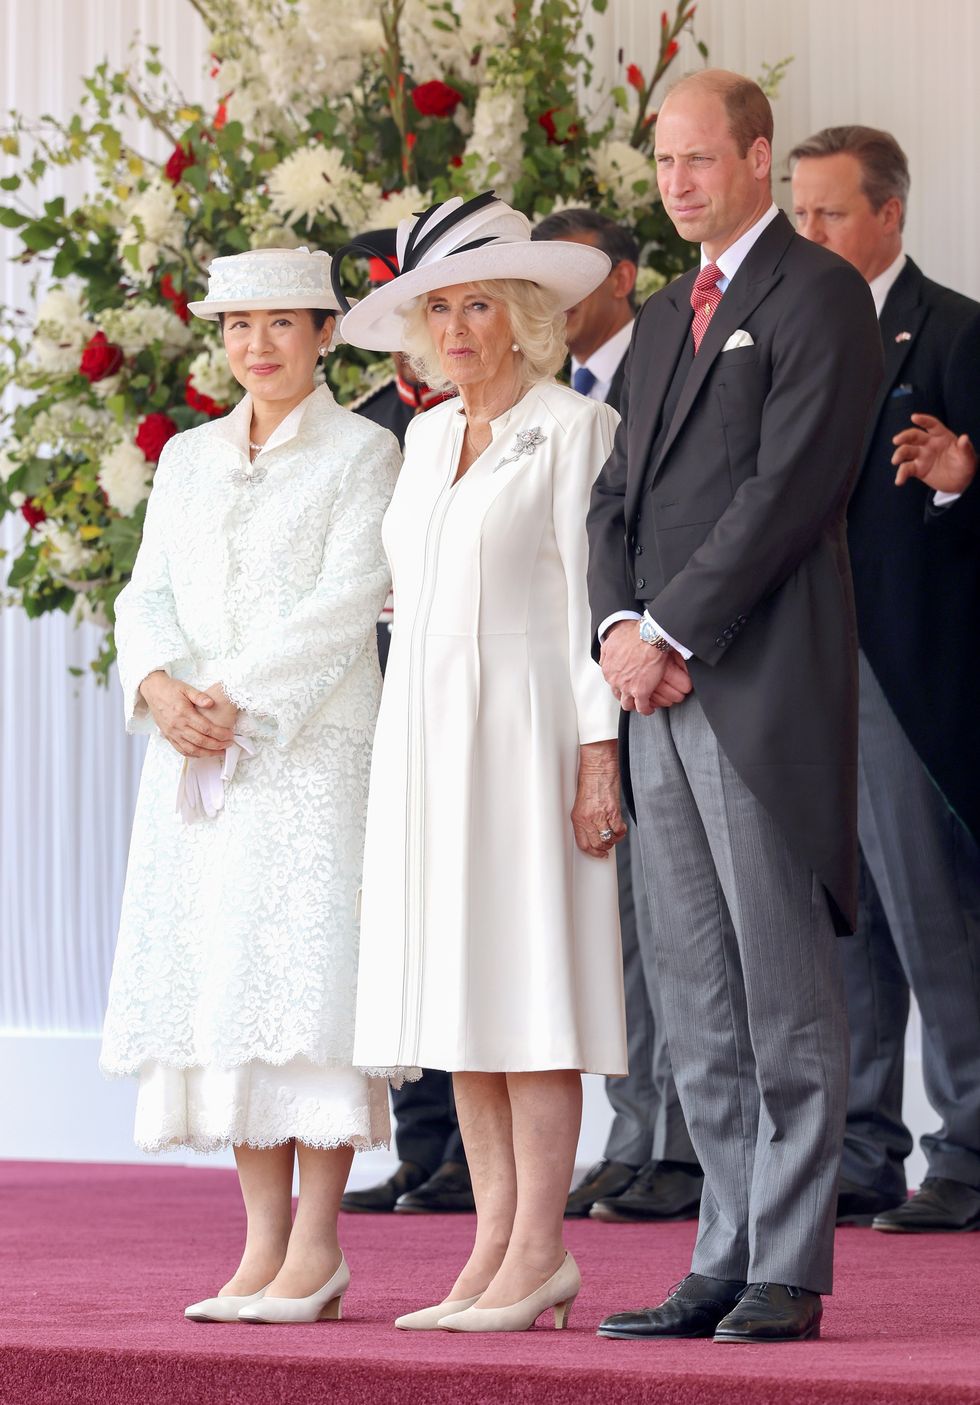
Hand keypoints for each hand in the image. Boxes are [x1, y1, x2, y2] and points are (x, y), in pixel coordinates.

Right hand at [139, 671, 235, 757]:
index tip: (230, 735)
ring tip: (219, 752)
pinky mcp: (168, 736)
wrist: (153, 691)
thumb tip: (211, 703)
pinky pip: (181, 750)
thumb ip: (199, 696)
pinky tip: (203, 754)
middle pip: (201, 741)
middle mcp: (177, 725)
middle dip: (217, 745)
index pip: (206, 728)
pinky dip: (193, 754)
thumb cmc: (171, 689)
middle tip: (228, 744)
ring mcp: (172, 733)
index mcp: (184, 713)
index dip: (220, 733)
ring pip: (192, 749)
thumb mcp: (186, 688)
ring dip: (207, 753)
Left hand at [571, 739, 626, 857]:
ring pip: (608, 839)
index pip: (583, 843)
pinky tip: (619, 829)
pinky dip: (621, 832)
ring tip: (612, 836)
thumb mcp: (581, 803)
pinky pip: (619, 830)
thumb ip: (585, 819)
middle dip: (603, 849)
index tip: (597, 853)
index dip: (592, 852)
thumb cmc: (589, 781)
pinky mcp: (613, 811)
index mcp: (578, 817)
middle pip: (597, 844)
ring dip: (612, 841)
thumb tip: (591, 833)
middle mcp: (588, 818)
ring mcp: (601, 815)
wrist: (598, 767)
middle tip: (606, 847)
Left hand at [601, 621, 685, 714]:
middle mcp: (615, 681)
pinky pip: (642, 707)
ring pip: (627, 704)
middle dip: (624, 695)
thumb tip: (604, 660)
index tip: (625, 683)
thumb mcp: (611, 641)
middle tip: (632, 694)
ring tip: (640, 704)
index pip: (611, 682)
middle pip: (618, 694)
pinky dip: (646, 710)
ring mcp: (627, 688)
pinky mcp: (641, 692)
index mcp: (608, 669)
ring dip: (633, 705)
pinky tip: (650, 709)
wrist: (648, 638)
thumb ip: (605, 653)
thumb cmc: (633, 636)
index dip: (619, 683)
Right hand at [892, 413, 976, 494]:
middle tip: (896, 440)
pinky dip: (901, 475)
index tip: (914, 417)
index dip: (923, 420)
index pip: (931, 425)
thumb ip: (966, 448)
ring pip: (907, 451)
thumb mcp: (969, 458)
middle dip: (904, 437)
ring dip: (899, 454)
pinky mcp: (917, 469)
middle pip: (914, 436)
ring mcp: (922, 456)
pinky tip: (899, 481)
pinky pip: (906, 469)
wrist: (960, 482)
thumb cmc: (965, 465)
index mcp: (941, 436)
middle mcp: (929, 444)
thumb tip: (964, 438)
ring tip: (895, 461)